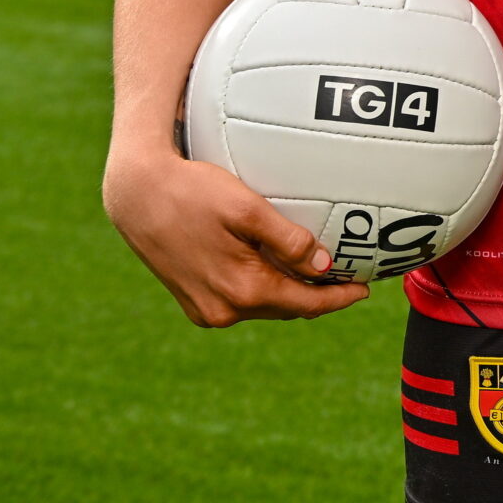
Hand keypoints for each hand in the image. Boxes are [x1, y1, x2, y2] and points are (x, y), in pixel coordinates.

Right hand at [104, 147, 369, 327]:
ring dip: (291, 293)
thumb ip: (288, 240)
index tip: (365, 290)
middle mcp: (223, 310)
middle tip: (348, 279)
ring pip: (264, 306)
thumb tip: (324, 266)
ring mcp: (205, 310)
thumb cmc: (194, 192)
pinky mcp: (192, 301)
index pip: (305, 304)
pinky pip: (240, 301)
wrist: (137, 195)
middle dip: (319, 296)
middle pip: (286, 308)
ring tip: (320, 274)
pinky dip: (264, 290)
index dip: (339, 299)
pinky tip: (277, 270)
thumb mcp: (247, 209)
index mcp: (241, 290)